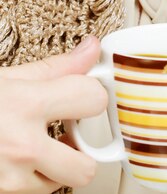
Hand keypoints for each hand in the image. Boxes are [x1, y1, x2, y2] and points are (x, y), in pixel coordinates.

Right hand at [0, 36, 105, 192]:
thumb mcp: (7, 77)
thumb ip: (56, 68)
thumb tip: (91, 50)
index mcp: (27, 104)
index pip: (93, 100)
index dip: (94, 94)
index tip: (87, 93)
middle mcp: (20, 146)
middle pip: (85, 168)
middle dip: (84, 152)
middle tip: (71, 132)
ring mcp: (7, 178)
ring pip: (58, 185)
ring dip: (56, 167)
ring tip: (40, 144)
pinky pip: (31, 193)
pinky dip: (32, 178)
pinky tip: (18, 156)